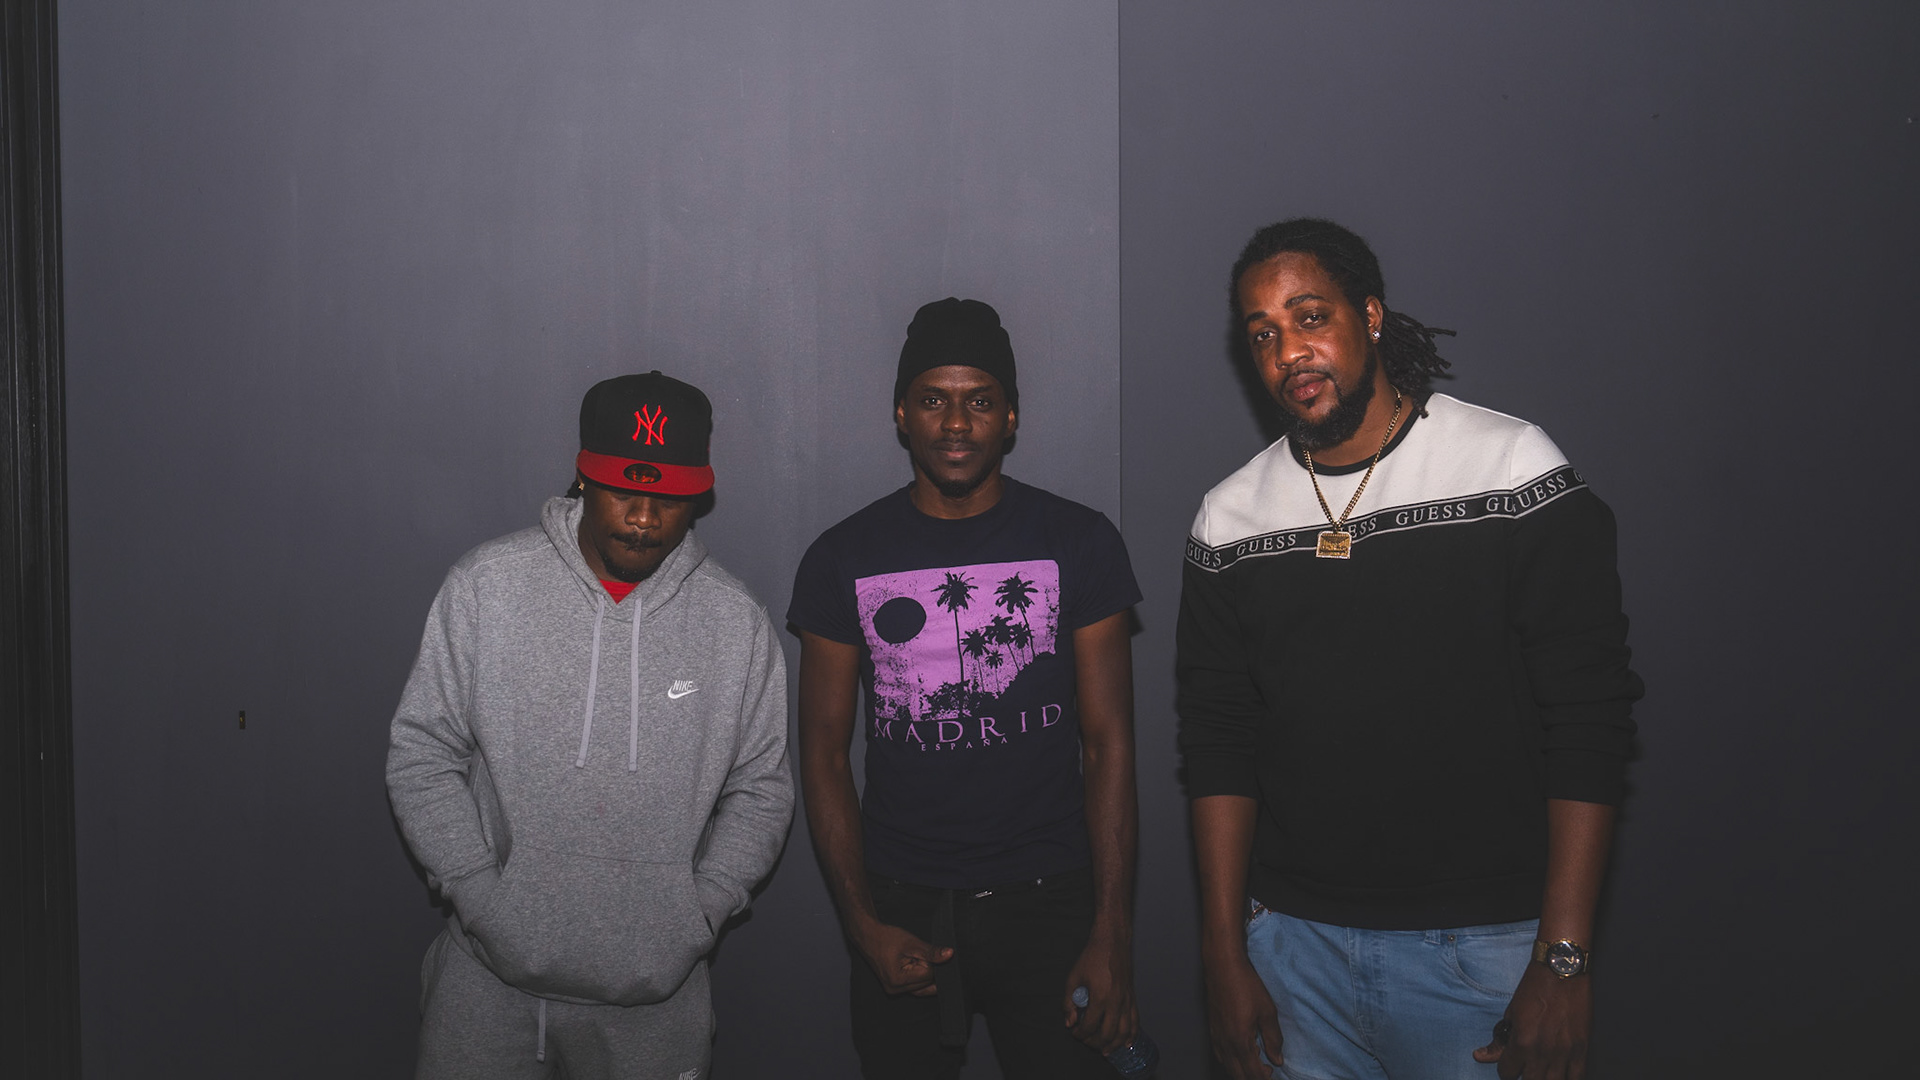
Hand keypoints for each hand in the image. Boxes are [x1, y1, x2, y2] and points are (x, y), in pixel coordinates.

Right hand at [852, 920, 953, 996]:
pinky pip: (914, 987)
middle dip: (925, 968)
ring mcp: (894, 991)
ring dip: (921, 972)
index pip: (928, 975)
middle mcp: (895, 990)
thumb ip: (931, 952)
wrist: (868, 936)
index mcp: (898, 981)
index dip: (928, 961)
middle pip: (926, 983)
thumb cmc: (887, 938)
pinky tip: (911, 965)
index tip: (917, 952)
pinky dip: (917, 976)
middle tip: (913, 955)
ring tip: (910, 959)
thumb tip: (950, 955)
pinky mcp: (894, 988)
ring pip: (922, 986)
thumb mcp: (911, 943)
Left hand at [1062, 926, 1136, 1053]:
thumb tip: (1070, 1022)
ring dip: (1114, 1045)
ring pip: (1124, 1032)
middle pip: (1107, 1034)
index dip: (1080, 1034)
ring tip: (1105, 1050)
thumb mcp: (1073, 977)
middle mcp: (1116, 1002)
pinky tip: (1126, 1043)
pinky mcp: (1132, 998)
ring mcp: (1127, 1001)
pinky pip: (1135, 1021)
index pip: (1089, 1026)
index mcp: (1100, 997)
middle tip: (1086, 1041)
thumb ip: (1069, 1002)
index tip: (1074, 1032)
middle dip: (1095, 1043)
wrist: (1112, 942)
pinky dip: (1131, 1035)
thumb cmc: (1091, 958)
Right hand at [1203, 950, 1281, 1079]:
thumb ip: (1273, 1039)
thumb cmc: (1246, 985)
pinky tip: (1239, 1053)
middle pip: (1238, 1075)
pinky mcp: (1212, 1030)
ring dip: (1241, 1070)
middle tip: (1267, 1069)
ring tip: (1255, 1061)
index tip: (1273, 1071)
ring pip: (1227, 1066)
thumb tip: (1277, 1059)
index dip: (1264, 1077)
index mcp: (1240, 1041)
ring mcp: (1216, 1037)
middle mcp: (1225, 1043)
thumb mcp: (1267, 1011)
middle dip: (1253, 1076)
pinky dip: (1231, 1061)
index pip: (1252, 1073)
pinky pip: (1220, 1055)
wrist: (1222, 966)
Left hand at [1472, 963, 1592, 1079]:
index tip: (1509, 1064)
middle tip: (1525, 1067)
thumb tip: (1479, 1056)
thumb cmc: (1534, 988)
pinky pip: (1577, 1076)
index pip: (1507, 1073)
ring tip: (1541, 1070)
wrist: (1561, 970)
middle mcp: (1543, 1052)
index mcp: (1522, 1042)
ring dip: (1545, 1078)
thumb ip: (1498, 1039)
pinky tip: (1561, 1072)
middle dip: (1524, 1076)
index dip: (1506, 1069)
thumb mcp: (1510, 1012)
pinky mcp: (1582, 1048)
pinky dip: (1568, 1077)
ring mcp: (1565, 1052)